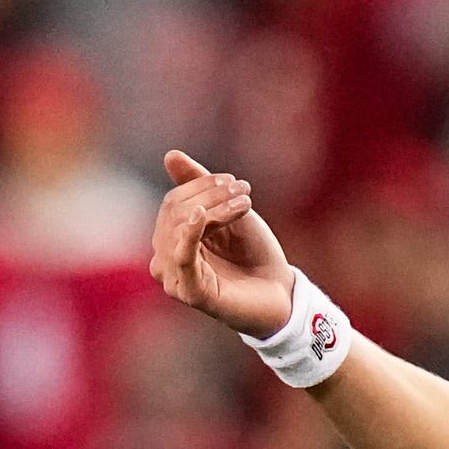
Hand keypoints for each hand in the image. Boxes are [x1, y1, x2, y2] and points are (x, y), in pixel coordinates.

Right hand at [149, 150, 295, 338]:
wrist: (282, 293)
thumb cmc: (254, 255)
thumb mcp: (230, 213)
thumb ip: (200, 186)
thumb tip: (171, 154)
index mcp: (173, 240)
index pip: (174, 202)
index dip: (201, 186)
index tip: (234, 181)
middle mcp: (167, 259)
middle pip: (174, 213)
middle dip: (209, 195)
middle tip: (243, 189)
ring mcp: (176, 278)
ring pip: (178, 229)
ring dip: (214, 209)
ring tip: (245, 204)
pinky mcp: (191, 293)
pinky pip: (181, 257)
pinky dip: (189, 233)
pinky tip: (201, 215)